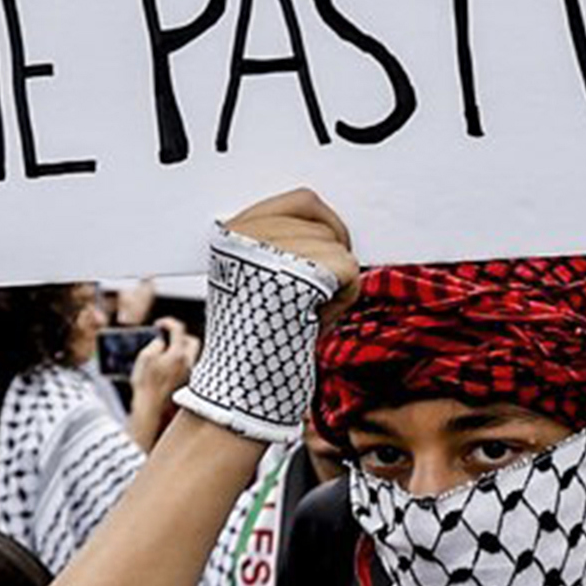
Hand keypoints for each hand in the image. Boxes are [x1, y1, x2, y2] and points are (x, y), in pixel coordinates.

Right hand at [125, 318, 200, 448]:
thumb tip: (161, 342)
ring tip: (166, 352)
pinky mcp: (188, 385)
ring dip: (180, 350)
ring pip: (191, 355)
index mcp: (178, 354)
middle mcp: (188, 363)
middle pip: (191, 341)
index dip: (168, 322)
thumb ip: (155, 345)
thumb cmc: (145, 386)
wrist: (150, 410)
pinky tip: (168, 367)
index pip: (179, 329)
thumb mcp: (144, 358)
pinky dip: (180, 363)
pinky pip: (188, 368)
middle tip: (166, 337)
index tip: (160, 324)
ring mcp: (190, 375)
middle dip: (180, 336)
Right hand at [187, 189, 358, 445]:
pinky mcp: (305, 269)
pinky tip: (315, 322)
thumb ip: (283, 250)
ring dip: (335, 285)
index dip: (323, 229)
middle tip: (313, 297)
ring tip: (304, 314)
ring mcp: (276, 248)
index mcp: (234, 231)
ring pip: (341, 248)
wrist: (243, 385)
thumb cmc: (254, 342)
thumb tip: (331, 230)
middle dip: (331, 258)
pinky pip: (352, 272)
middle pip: (326, 222)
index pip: (303, 200)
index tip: (322, 261)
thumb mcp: (257, 281)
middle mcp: (250, 231)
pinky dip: (344, 302)